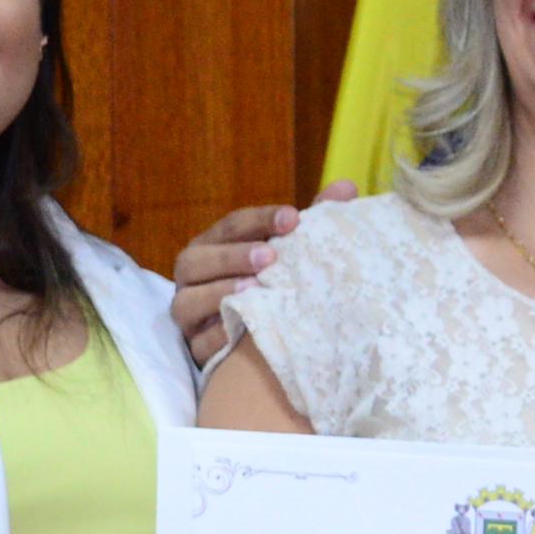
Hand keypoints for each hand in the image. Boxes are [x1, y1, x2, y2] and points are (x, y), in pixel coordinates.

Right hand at [170, 178, 357, 364]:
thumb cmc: (270, 283)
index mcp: (214, 245)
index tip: (293, 218)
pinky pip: (199, 342)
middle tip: (270, 255)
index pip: (232, 225)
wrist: (249, 338)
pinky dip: (217, 337)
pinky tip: (242, 331)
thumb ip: (313, 220)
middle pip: (198, 259)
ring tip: (253, 288)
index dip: (260, 219)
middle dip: (232, 255)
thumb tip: (346, 187)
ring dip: (220, 292)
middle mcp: (193, 276)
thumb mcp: (288, 251)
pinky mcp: (193, 347)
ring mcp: (187, 312)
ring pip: (188, 300)